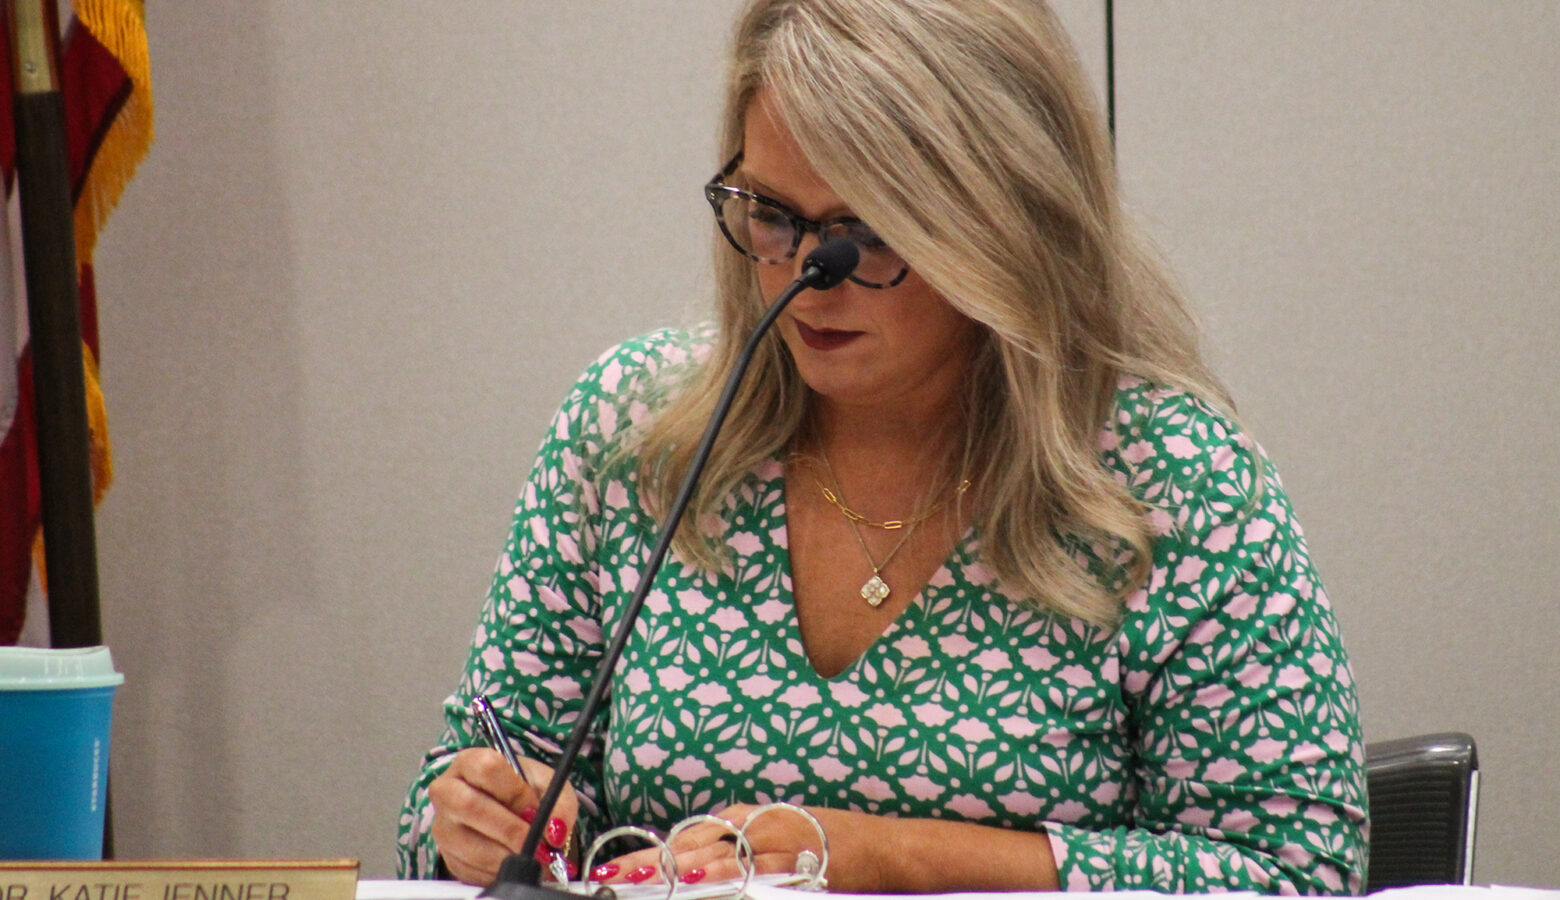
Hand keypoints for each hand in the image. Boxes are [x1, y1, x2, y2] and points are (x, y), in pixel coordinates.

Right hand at [428, 748, 578, 885]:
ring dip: (507, 856)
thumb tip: (556, 832)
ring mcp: (443, 825)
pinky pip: (469, 869)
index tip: (535, 810)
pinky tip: (513, 864)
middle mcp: (447, 790)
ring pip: (468, 844)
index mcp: (470, 762)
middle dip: (509, 829)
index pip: (486, 768)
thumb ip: (559, 803)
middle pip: (468, 806)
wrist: (511, 811)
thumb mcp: (548, 786)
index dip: (514, 792)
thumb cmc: (525, 791)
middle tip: (536, 844)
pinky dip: (498, 872)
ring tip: (530, 857)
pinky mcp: (446, 856)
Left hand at [590, 804, 882, 891]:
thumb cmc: (828, 841)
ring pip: (717, 859)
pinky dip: (725, 878)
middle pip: (693, 844)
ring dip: (677, 872)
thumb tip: (692, 861)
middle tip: (614, 877)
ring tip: (642, 882)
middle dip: (652, 864)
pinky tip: (698, 882)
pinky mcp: (794, 867)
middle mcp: (757, 825)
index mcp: (748, 816)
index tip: (617, 869)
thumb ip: (736, 845)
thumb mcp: (775, 833)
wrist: (880, 847)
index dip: (651, 853)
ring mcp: (775, 846)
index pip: (689, 834)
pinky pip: (753, 874)